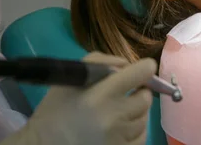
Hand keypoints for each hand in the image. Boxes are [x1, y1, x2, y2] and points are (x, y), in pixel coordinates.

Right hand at [0, 53, 156, 144]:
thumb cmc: (55, 111)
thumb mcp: (72, 78)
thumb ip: (102, 62)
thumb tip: (127, 65)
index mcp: (100, 94)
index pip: (141, 73)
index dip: (144, 69)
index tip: (141, 71)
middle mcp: (113, 117)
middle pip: (145, 98)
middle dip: (137, 93)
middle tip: (123, 96)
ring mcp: (119, 138)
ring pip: (143, 118)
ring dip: (134, 113)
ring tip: (114, 115)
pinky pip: (141, 137)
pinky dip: (133, 132)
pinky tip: (117, 130)